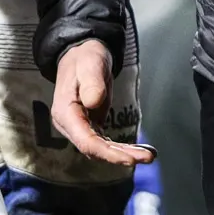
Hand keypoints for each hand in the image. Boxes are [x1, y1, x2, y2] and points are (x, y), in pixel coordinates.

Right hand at [51, 40, 155, 165]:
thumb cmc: (85, 58)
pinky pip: (104, 143)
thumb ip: (92, 83)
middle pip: (94, 149)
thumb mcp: (90, 64)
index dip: (107, 153)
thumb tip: (94, 102)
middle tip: (148, 157)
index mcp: (65, 112)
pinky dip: (121, 149)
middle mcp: (69, 124)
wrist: (81, 56)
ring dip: (123, 154)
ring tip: (148, 155)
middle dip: (120, 156)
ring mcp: (78, 127)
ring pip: (100, 149)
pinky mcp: (88, 127)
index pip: (85, 141)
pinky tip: (138, 150)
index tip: (130, 158)